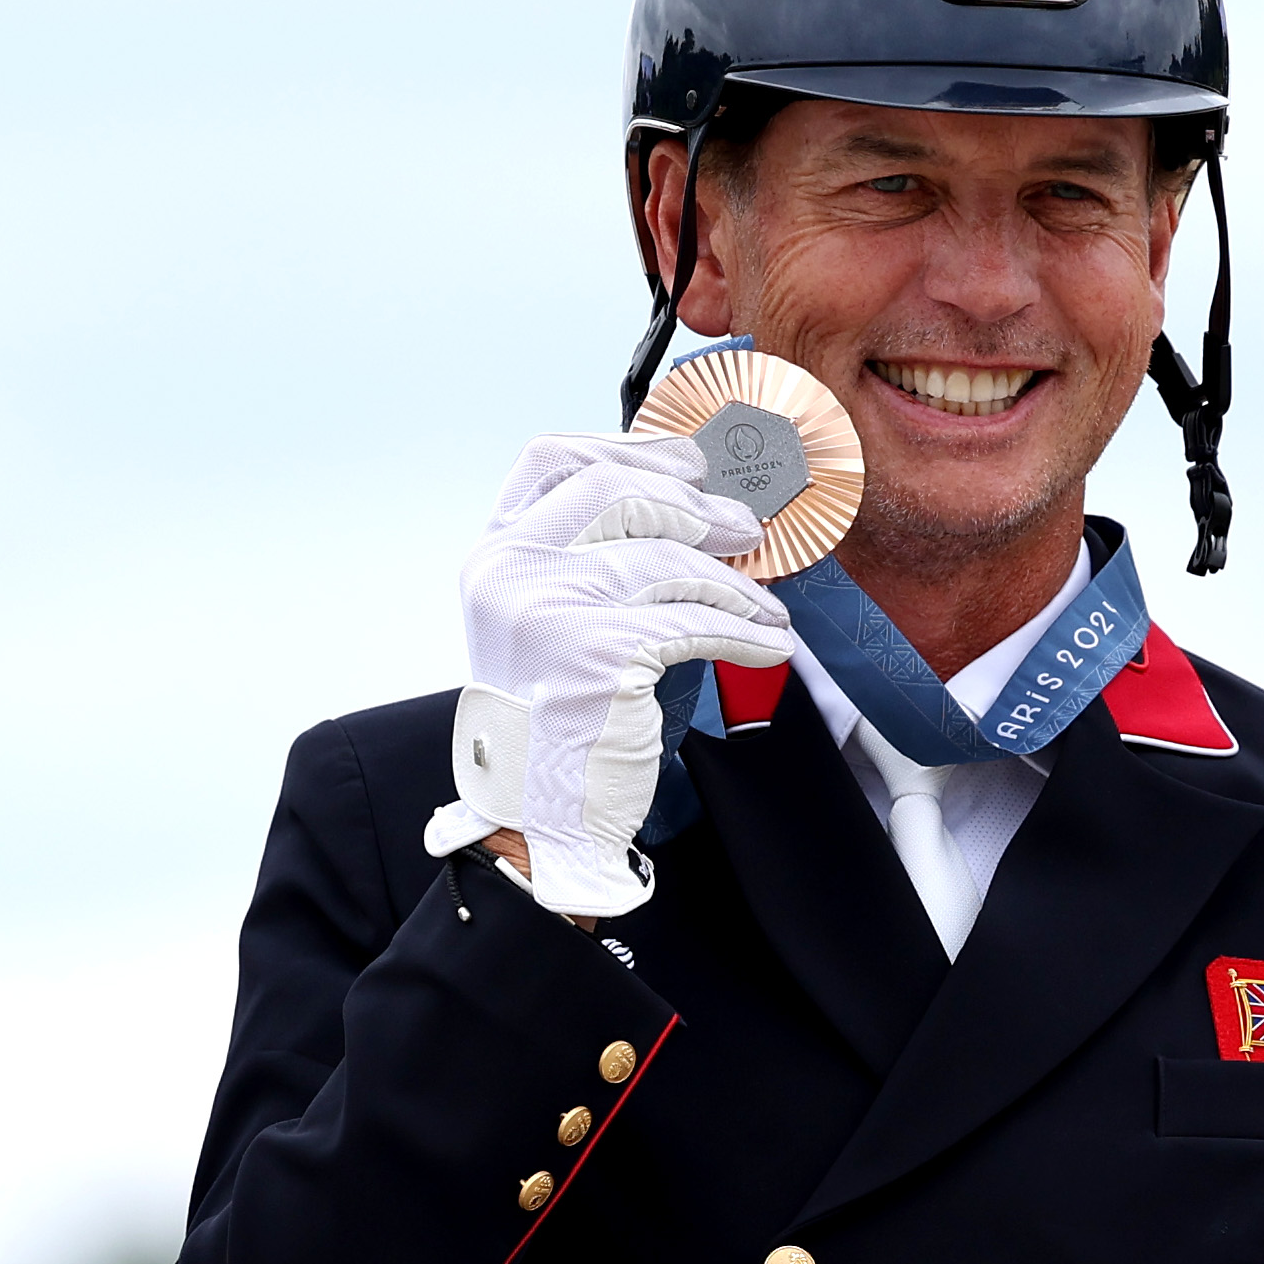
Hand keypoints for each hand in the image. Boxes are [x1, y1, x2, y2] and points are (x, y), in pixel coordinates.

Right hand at [424, 433, 790, 921]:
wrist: (540, 814)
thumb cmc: (557, 718)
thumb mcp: (549, 619)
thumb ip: (590, 557)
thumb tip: (693, 503)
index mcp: (495, 554)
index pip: (553, 460)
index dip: (630, 448)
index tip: (689, 461)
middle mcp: (511, 571)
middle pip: (615, 491)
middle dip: (694, 505)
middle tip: (745, 529)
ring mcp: (550, 609)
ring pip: (665, 559)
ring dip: (733, 583)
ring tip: (766, 609)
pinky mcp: (601, 653)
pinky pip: (694, 621)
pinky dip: (742, 632)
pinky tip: (768, 645)